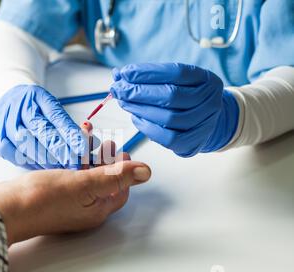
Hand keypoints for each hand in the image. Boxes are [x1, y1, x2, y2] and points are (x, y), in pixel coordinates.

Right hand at [0, 85, 84, 169]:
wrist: (8, 102)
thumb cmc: (34, 106)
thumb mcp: (53, 108)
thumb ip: (68, 124)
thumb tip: (86, 138)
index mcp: (36, 97)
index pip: (56, 118)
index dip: (70, 135)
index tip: (82, 150)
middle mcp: (18, 108)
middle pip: (40, 133)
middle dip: (60, 151)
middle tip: (74, 165)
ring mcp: (5, 124)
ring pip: (28, 147)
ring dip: (46, 160)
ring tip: (61, 167)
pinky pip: (15, 156)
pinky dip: (30, 163)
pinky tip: (41, 166)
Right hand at [0, 153, 150, 245]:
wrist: (6, 209)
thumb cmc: (42, 199)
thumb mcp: (84, 183)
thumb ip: (115, 177)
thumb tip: (146, 172)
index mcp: (97, 210)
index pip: (121, 190)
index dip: (125, 171)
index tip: (123, 152)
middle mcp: (84, 211)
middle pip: (104, 184)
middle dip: (107, 161)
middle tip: (107, 143)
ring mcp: (67, 205)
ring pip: (87, 180)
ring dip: (91, 160)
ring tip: (89, 142)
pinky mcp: (52, 198)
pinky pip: (71, 179)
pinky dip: (75, 165)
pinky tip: (69, 153)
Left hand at [110, 63, 239, 156]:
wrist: (208, 122)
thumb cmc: (185, 97)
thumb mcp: (176, 81)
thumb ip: (151, 77)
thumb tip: (119, 74)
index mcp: (206, 80)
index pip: (175, 72)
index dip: (147, 72)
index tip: (124, 73)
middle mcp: (210, 101)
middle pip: (170, 96)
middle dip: (139, 92)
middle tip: (117, 89)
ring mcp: (204, 124)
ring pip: (168, 118)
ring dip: (140, 109)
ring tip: (124, 102)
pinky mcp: (193, 143)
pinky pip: (168, 138)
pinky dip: (148, 127)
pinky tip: (136, 118)